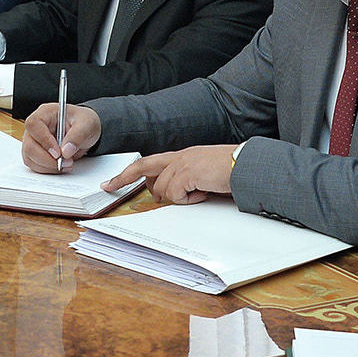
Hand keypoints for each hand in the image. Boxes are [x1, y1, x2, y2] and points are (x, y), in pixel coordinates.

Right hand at [22, 103, 99, 170]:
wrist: (85, 131)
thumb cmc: (84, 122)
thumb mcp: (87, 124)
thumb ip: (78, 136)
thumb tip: (66, 151)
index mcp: (45, 113)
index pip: (34, 125)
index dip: (44, 141)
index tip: (58, 153)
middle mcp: (35, 127)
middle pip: (29, 145)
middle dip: (48, 159)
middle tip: (66, 162)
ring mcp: (33, 140)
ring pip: (30, 157)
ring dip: (48, 166)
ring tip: (66, 164)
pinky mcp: (35, 152)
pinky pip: (34, 164)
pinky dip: (47, 169)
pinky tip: (61, 166)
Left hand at [106, 144, 237, 202]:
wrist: (247, 167)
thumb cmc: (231, 173)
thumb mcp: (204, 177)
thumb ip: (186, 182)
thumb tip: (173, 196)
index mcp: (183, 156)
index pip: (150, 162)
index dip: (130, 172)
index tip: (113, 181)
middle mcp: (180, 156)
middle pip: (144, 167)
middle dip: (124, 178)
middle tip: (110, 186)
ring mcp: (183, 163)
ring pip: (161, 188)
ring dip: (178, 197)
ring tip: (200, 193)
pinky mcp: (187, 173)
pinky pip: (175, 195)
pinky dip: (188, 200)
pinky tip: (203, 193)